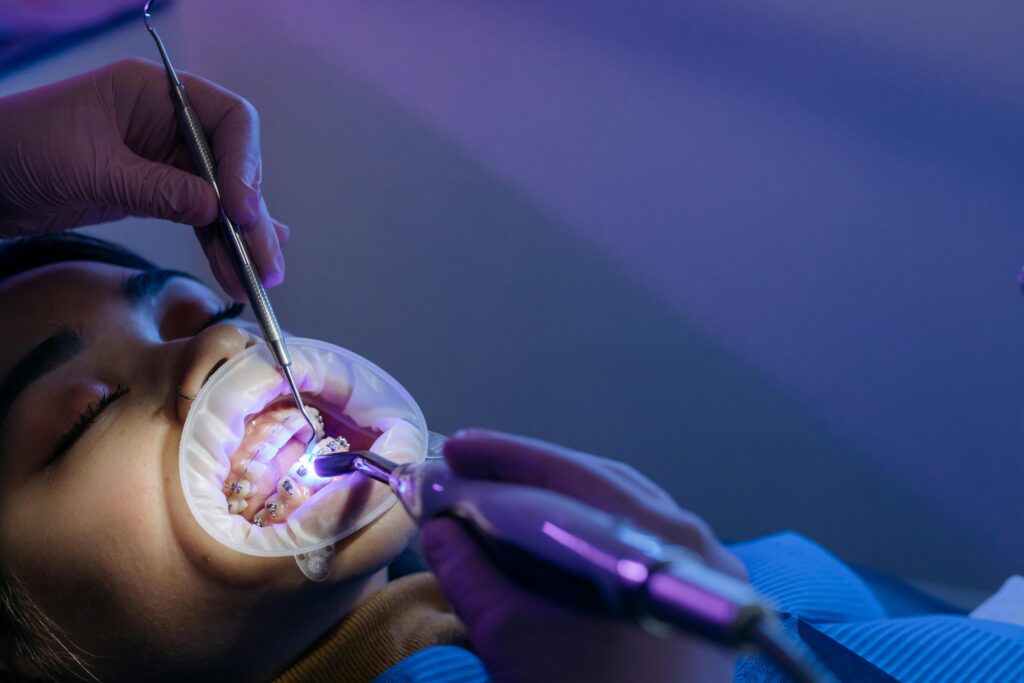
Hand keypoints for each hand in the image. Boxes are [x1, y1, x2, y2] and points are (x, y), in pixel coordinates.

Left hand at [0, 58, 287, 299]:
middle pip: (233, 167)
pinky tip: (239, 266)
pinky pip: (200, 217)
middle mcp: (170, 123)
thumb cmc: (21, 149)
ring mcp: (165, 159)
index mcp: (156, 94)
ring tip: (260, 279)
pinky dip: (218, 243)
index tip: (241, 212)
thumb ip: (159, 189)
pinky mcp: (155, 192)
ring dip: (242, 240)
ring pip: (221, 199)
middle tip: (266, 262)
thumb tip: (218, 212)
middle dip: (252, 217)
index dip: (245, 165)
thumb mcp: (93, 169)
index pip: (230, 120)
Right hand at [420, 429, 745, 682]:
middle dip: (528, 473)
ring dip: (556, 500)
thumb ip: (471, 573)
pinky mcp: (691, 606)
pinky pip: (634, 546)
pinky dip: (583, 535)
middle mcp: (696, 546)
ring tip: (498, 494)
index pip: (573, 475)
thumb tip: (440, 530)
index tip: (456, 449)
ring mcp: (703, 575)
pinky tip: (545, 536)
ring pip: (619, 512)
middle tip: (468, 467)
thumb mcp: (514, 638)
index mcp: (660, 542)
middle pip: (601, 485)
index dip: (507, 457)